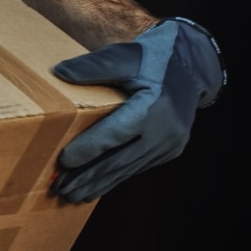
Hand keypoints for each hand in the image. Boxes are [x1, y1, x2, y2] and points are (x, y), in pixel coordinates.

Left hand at [50, 18, 223, 202]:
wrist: (192, 68)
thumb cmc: (153, 58)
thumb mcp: (123, 55)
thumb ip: (92, 66)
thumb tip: (58, 73)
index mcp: (154, 105)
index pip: (114, 133)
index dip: (88, 150)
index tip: (63, 163)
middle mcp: (165, 130)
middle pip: (119, 159)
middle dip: (88, 177)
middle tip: (60, 190)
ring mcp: (170, 144)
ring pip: (128, 168)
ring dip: (99, 183)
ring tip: (71, 195)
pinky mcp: (170, 150)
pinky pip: (137, 166)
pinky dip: (115, 176)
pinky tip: (95, 186)